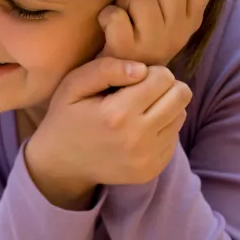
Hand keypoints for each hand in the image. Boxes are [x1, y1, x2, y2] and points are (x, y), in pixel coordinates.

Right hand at [25, 57, 191, 207]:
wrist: (58, 165)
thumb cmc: (65, 118)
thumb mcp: (73, 85)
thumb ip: (105, 69)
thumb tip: (142, 69)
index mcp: (118, 114)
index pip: (164, 77)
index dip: (150, 72)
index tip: (131, 81)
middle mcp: (137, 138)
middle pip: (181, 96)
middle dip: (165, 88)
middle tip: (141, 94)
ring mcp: (146, 158)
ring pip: (181, 116)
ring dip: (164, 109)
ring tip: (139, 113)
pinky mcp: (151, 171)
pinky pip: (173, 139)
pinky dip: (160, 131)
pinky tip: (137, 133)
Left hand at [97, 0, 213, 65]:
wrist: (121, 83)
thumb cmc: (144, 40)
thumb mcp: (173, 18)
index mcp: (193, 19)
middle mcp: (178, 32)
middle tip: (139, 5)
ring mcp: (153, 42)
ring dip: (125, 0)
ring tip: (124, 17)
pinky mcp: (125, 50)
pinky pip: (115, 16)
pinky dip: (107, 15)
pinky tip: (109, 27)